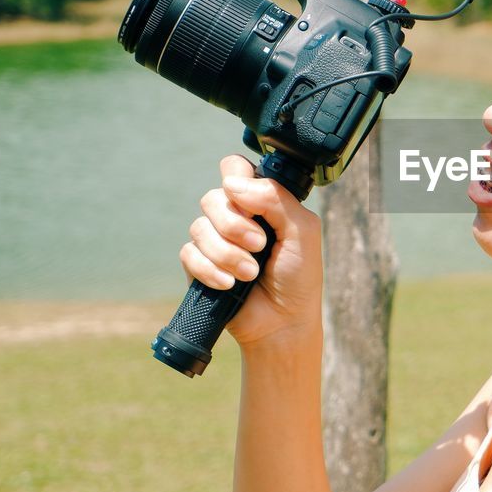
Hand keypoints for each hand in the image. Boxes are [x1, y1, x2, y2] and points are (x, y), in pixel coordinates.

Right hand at [180, 154, 323, 349]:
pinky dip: (211, 270)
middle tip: (260, 246)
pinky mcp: (198, 264)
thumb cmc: (298, 275)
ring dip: (228, 253)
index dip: (237, 180)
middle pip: (213, 198)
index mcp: (261, 201)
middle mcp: (235, 216)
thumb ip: (275, 199)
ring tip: (250, 273)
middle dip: (236, 225)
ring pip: (199, 227)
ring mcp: (214, 240)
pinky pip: (189, 254)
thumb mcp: (303, 231)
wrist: (283, 322)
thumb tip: (232, 184)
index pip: (234, 168)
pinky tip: (230, 285)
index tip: (252, 204)